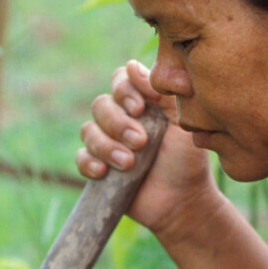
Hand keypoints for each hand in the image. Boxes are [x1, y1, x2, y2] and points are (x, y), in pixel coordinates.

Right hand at [78, 60, 217, 241]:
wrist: (182, 201)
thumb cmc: (186, 160)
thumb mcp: (181, 121)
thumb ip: (160, 92)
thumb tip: (132, 66)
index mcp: (142, 102)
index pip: (120, 80)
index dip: (124, 90)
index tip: (141, 109)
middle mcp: (122, 118)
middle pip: (101, 105)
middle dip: (118, 123)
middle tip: (141, 142)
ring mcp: (108, 143)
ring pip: (88, 130)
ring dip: (106, 145)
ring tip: (129, 164)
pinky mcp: (98, 167)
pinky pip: (80, 158)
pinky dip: (89, 163)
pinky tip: (104, 172)